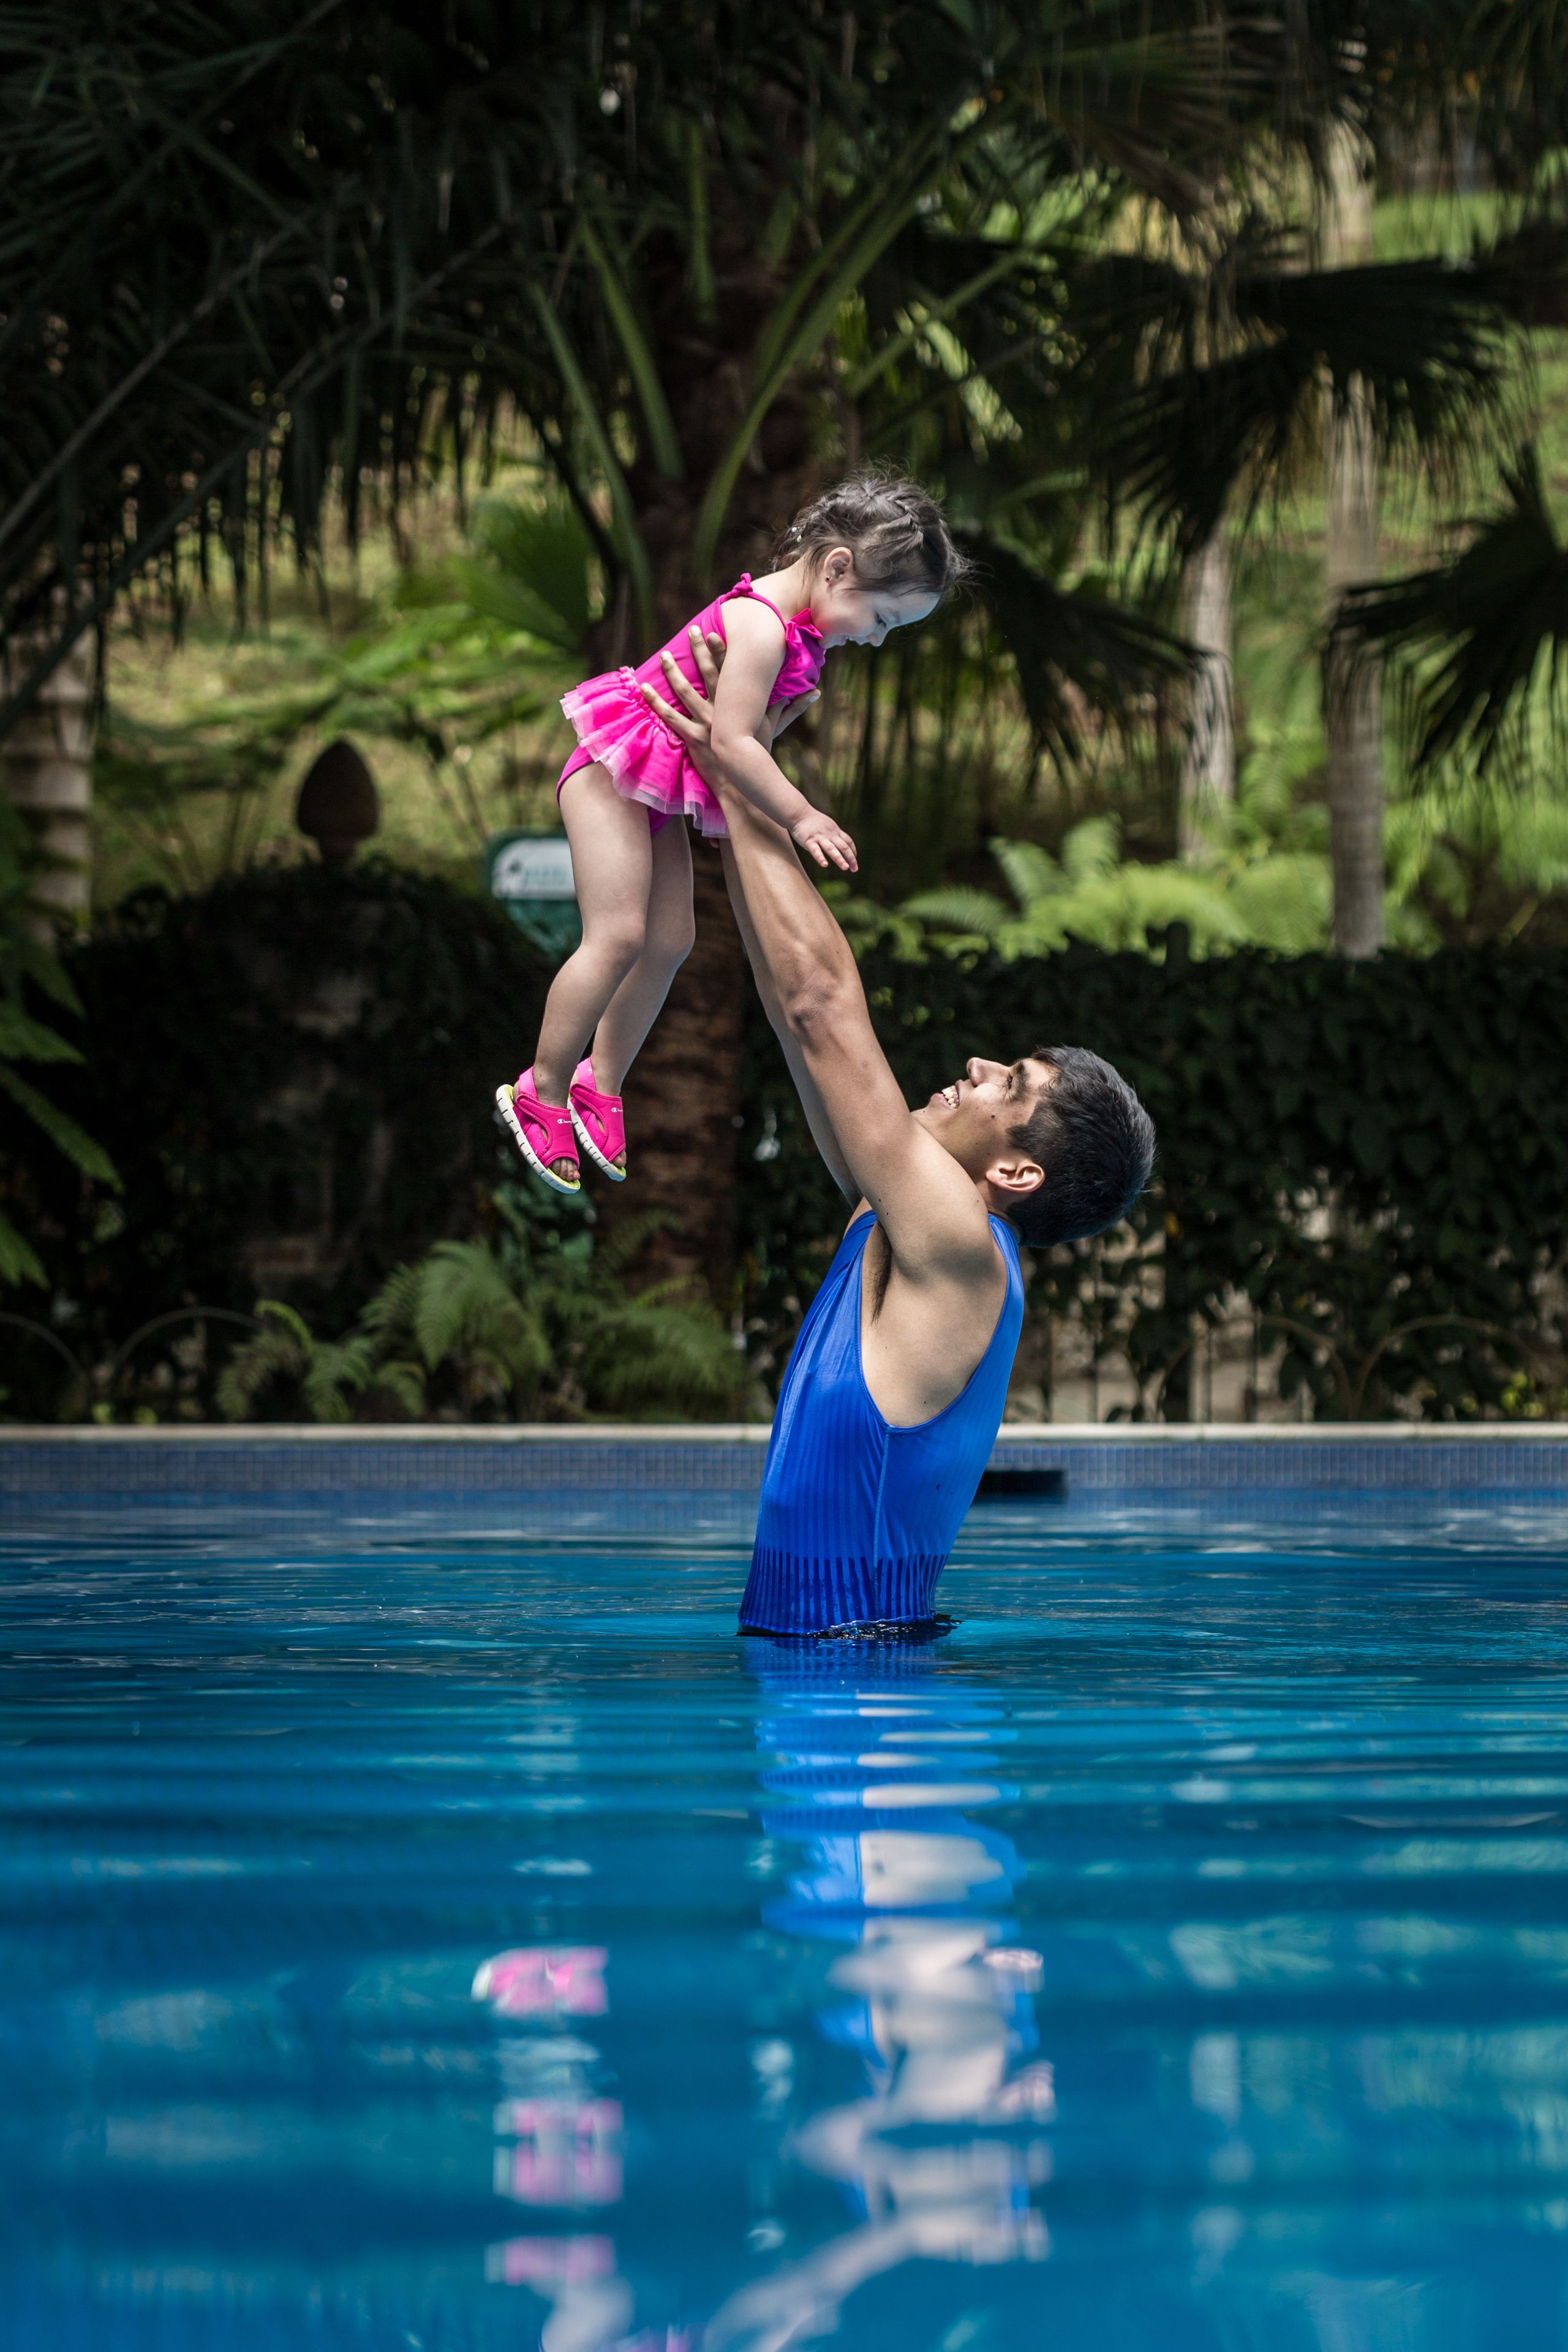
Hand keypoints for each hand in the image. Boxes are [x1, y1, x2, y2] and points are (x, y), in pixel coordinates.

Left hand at [641, 629, 820, 757]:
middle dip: (698, 651)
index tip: (715, 632)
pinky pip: (670, 718)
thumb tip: (815, 691)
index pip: (730, 671)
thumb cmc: (759, 752)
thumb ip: (793, 706)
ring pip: (685, 692)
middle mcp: (722, 709)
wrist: (743, 782)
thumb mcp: (775, 726)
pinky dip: (656, 703)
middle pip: (708, 674)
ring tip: (663, 656)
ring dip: (672, 672)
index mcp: (739, 704)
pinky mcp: (692, 738)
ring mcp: (706, 723)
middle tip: (690, 630)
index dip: (722, 651)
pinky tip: (643, 689)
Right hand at [790, 806, 857, 873]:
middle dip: (850, 858)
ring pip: (832, 849)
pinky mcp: (809, 840)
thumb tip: (840, 847)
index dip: (853, 852)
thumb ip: (834, 835)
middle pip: (843, 846)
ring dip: (840, 859)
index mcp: (835, 831)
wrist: (799, 813)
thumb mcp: (828, 826)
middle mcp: (830, 834)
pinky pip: (815, 850)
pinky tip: (825, 865)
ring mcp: (820, 837)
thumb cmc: (812, 821)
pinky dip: (820, 857)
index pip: (848, 842)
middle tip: (854, 869)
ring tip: (845, 868)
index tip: (854, 863)